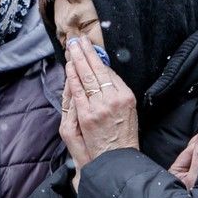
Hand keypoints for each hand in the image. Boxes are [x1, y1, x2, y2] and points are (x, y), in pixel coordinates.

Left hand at [62, 38, 138, 165]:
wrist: (117, 158)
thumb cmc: (123, 135)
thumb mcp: (129, 111)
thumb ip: (117, 93)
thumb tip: (105, 74)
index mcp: (126, 96)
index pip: (110, 73)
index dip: (98, 59)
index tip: (90, 48)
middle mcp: (114, 99)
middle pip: (98, 70)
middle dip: (86, 52)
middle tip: (78, 39)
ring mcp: (99, 107)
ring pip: (87, 78)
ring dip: (77, 60)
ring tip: (72, 47)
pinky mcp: (86, 115)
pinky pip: (78, 92)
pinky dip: (72, 77)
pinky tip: (68, 67)